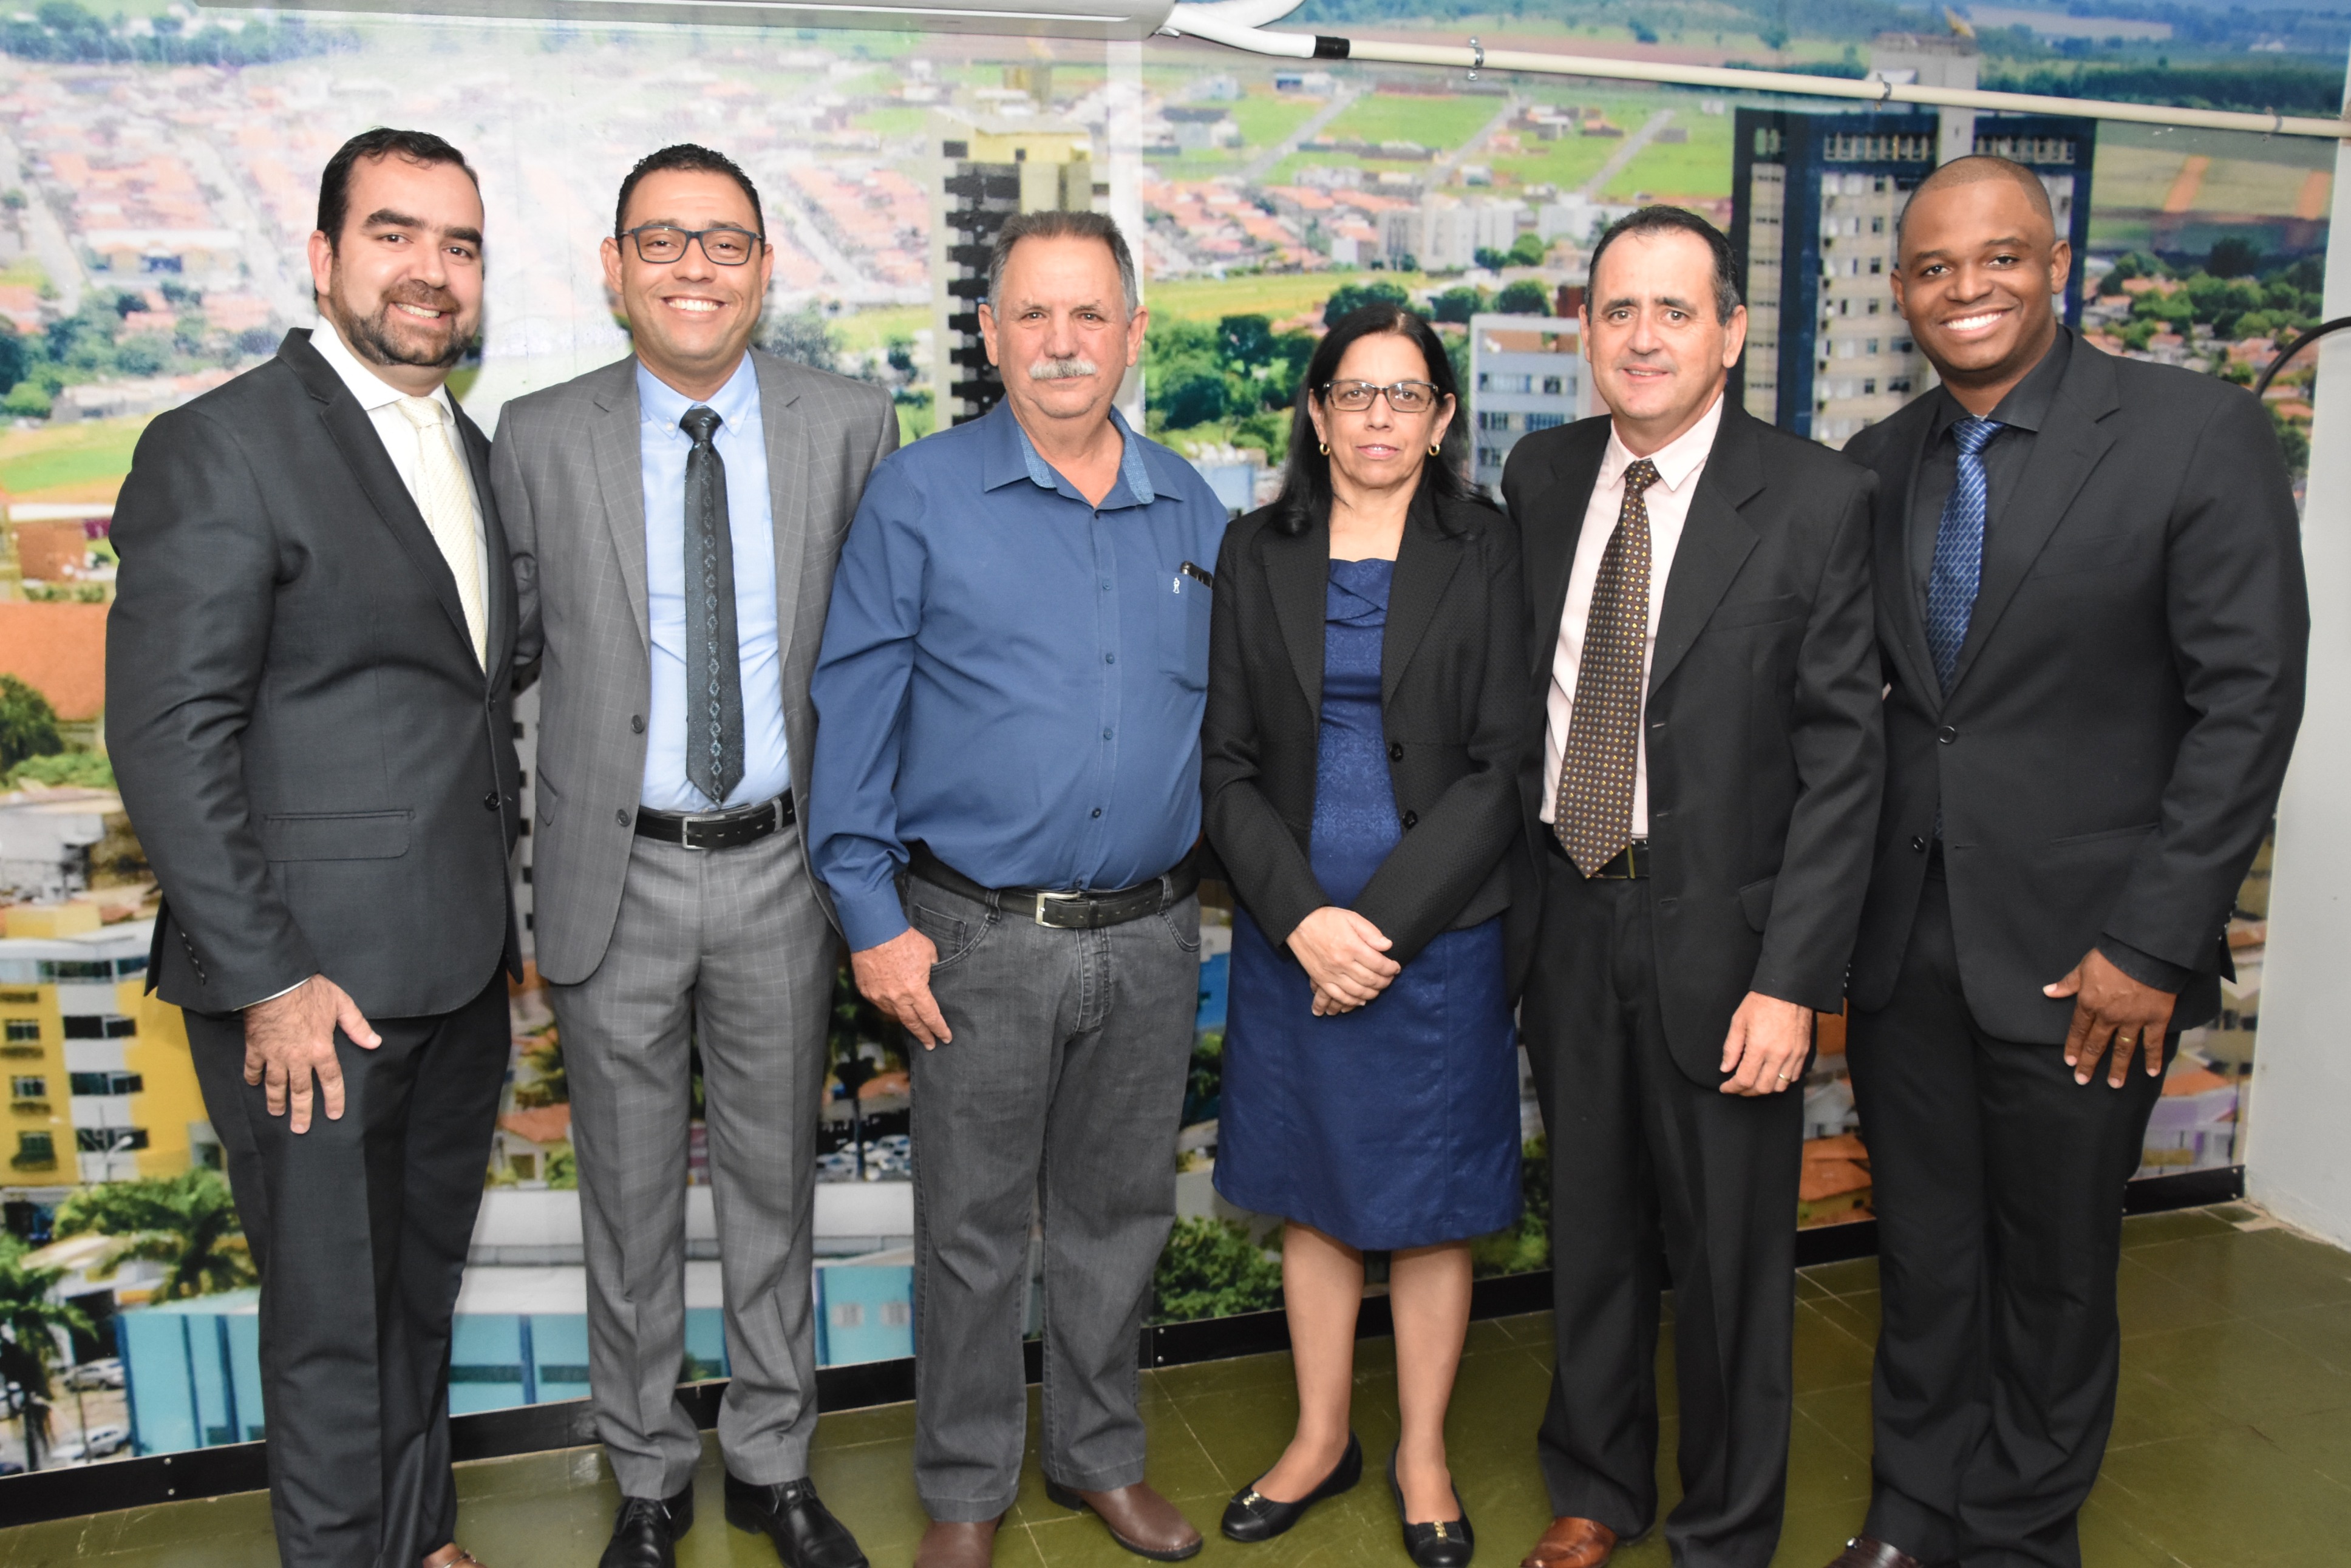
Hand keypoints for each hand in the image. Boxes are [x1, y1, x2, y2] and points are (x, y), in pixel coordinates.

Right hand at [242, 976, 379, 1132]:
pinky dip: (252, 1077)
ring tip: (277, 1114)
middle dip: (302, 1112)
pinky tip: (253, 1085)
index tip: (334, 1114)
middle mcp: (298, 1058)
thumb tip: (374, 1042)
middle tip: (301, 1129)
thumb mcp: (341, 1003)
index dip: (334, 1099)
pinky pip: (253, 1068)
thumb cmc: (309, 991)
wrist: (275, 983)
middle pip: (301, 1091)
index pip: (331, 1080)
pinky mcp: (256, 1047)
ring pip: (276, 1085)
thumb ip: (357, 1025)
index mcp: (321, 1049)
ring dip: (276, 1101)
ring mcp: (275, 1055)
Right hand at [852, 928, 951, 1048]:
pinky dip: (890, 1007)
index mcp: (916, 991)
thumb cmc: (905, 939)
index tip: (946, 1038)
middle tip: (930, 1045)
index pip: (931, 1017)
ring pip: (895, 1015)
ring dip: (906, 1021)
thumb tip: (935, 978)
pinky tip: (895, 1007)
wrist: (875, 931)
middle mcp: (897, 998)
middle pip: (913, 1024)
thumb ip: (934, 970)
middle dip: (923, 1035)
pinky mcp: (867, 991)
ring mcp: (880, 996)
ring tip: (914, 1025)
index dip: (940, 1029)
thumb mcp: (930, 954)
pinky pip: (881, 1004)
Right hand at [1287, 907, 1398, 1016]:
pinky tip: (1360, 1000)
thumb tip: (1387, 945)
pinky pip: (1339, 996)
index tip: (1395, 968)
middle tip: (1389, 979)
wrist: (1299, 922)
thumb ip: (1371, 932)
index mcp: (1352, 946)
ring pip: (1357, 992)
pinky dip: (1352, 1002)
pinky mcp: (1321, 979)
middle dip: (1384, 982)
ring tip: (1378, 989)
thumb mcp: (1351, 917)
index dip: (1391, 968)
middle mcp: (1342, 963)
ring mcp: (1331, 973)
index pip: (1379, 964)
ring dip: (1372, 993)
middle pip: (1370, 980)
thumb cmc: (1326, 918)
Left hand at [1718, 992, 1812, 1095]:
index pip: (1744, 1080)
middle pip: (1762, 1088)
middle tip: (1737, 1087)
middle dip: (1746, 1092)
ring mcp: (1794, 1055)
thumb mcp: (1739, 1021)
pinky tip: (1771, 1075)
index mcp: (1759, 1048)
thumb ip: (1731, 1048)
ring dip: (1764, 1089)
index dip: (1732, 1088)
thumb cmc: (1761, 1001)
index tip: (1725, 1087)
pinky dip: (1781, 1081)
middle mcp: (1778, 1055)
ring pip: (1780, 1086)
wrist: (1789, 989)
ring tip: (1753, 1083)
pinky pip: (1794, 1076)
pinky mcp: (1804, 1052)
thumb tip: (1725, 1068)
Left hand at [2046, 948, 2173, 1086]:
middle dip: (2089, 1063)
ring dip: (2118, 1068)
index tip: (2070, 1062)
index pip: (2078, 1030)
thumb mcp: (2084, 966)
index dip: (2074, 1046)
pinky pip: (2153, 1042)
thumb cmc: (2112, 956)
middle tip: (2082, 1080)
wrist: (2145, 952)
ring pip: (2123, 1049)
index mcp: (2090, 1003)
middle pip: (2097, 1043)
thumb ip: (2068, 983)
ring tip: (2114, 1084)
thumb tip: (2048, 991)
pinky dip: (2153, 1059)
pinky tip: (2152, 1073)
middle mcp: (2109, 1016)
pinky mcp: (2156, 1019)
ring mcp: (2133, 1020)